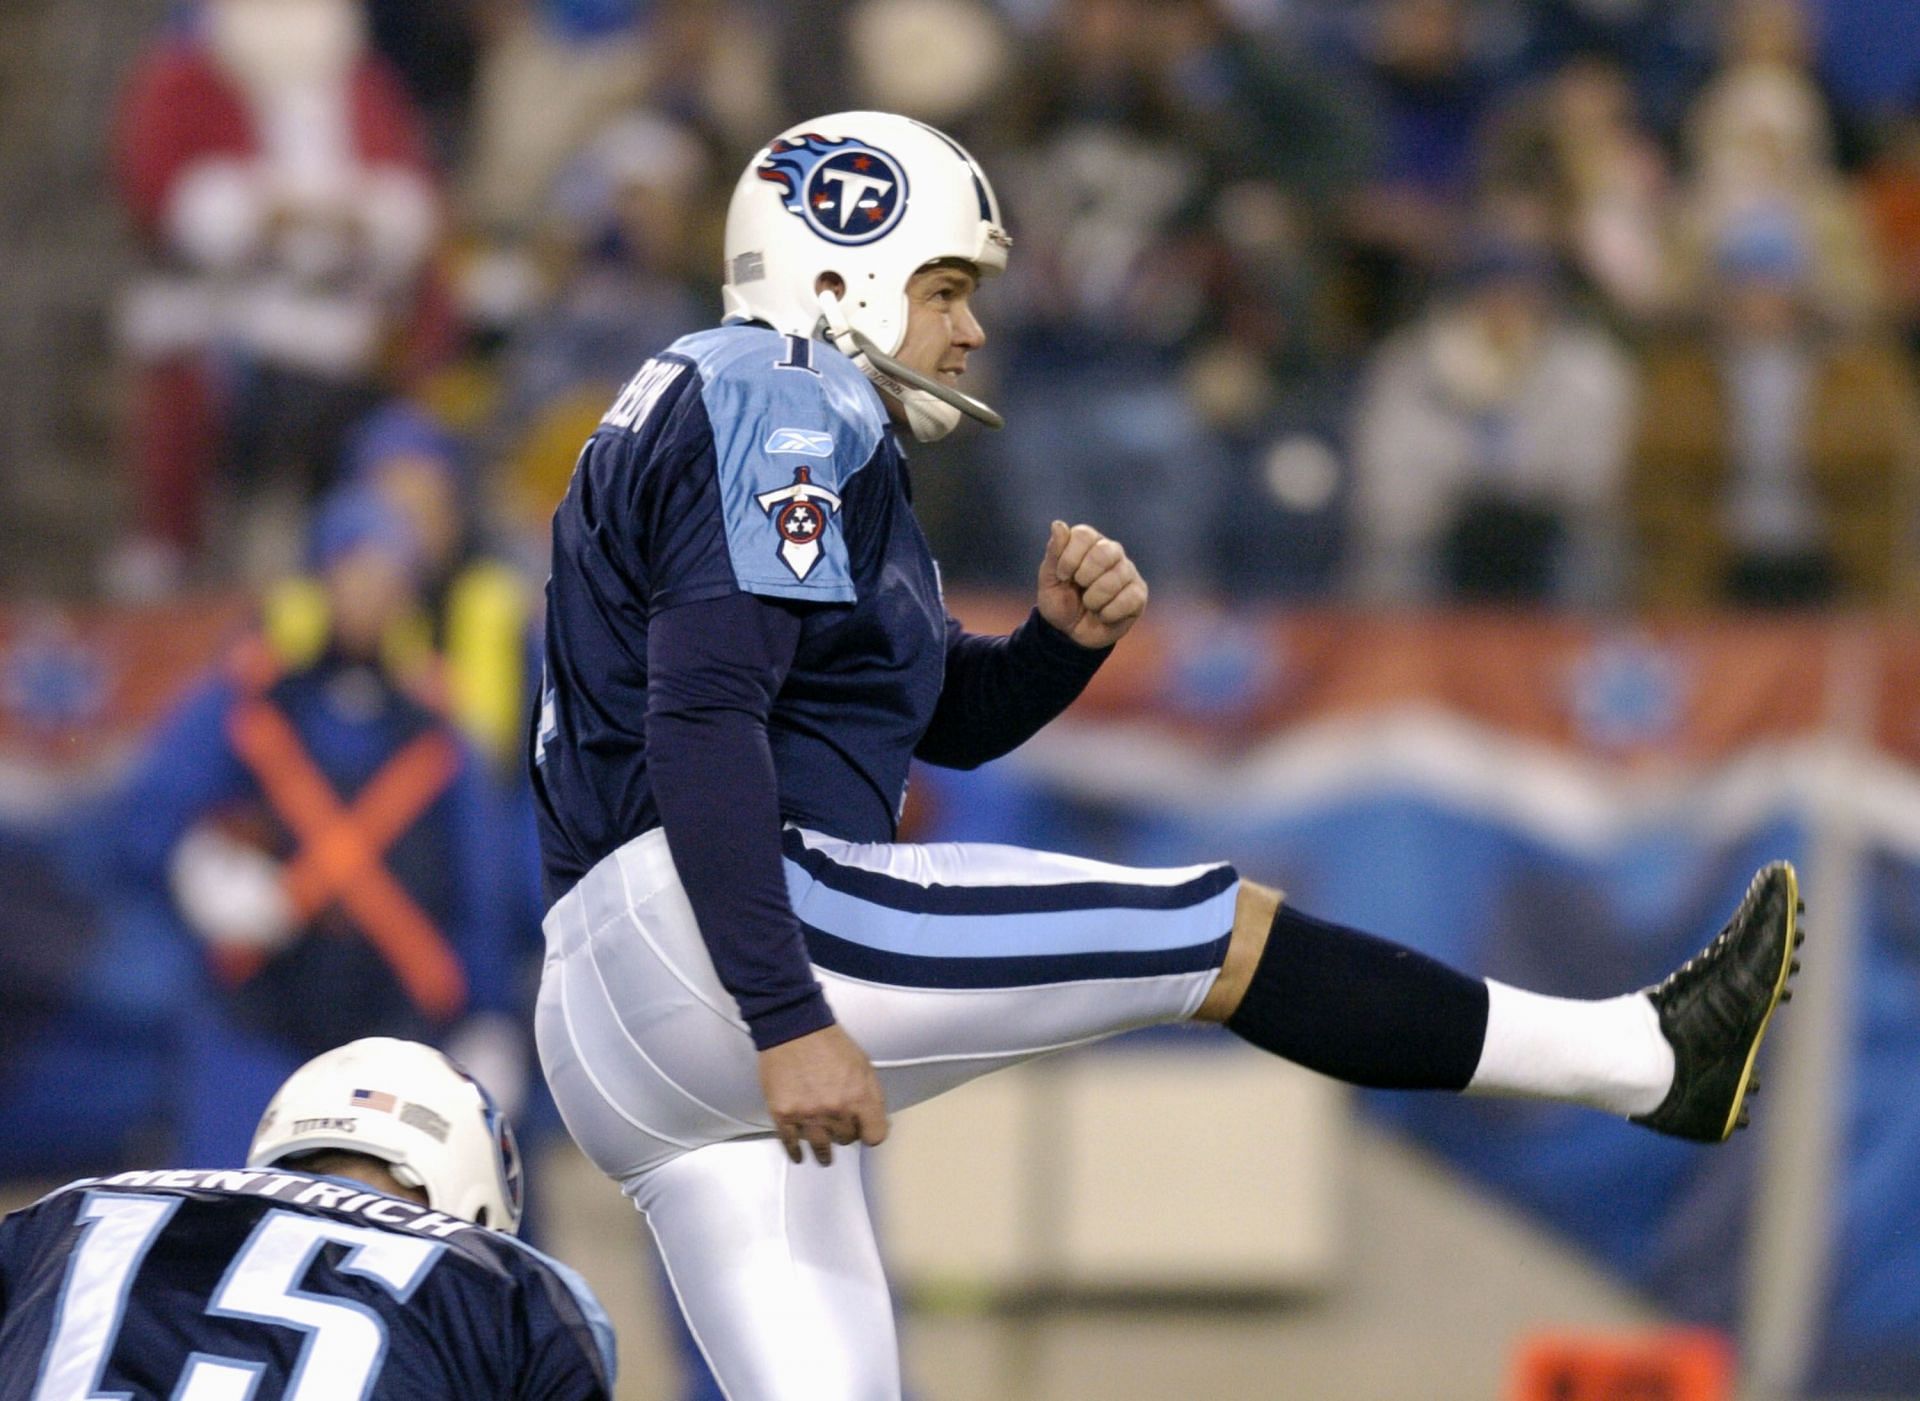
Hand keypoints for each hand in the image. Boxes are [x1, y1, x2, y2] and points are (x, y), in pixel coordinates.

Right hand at [757, 1023, 888, 1165]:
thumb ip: (870, 1095)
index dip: (871, 1134)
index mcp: (860, 1097)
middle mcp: (836, 1111)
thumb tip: (872, 1119)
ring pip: (821, 1148)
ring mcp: (808, 1116)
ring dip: (824, 1153)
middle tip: (839, 1127)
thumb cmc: (829, 1042)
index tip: (866, 1133)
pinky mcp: (784, 1115)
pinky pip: (791, 1144)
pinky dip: (796, 1152)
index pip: (875, 1136)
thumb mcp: (863, 1065)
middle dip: (845, 1133)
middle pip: (846, 1140)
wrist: (793, 1028)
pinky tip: (799, 1155)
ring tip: (825, 1158)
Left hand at [1037, 521, 1148, 648]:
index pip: (1083, 535)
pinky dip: (1108, 613)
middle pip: (1104, 552)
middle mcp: (1112, 552)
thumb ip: (1054, 553)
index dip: (1069, 558)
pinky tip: (1103, 614)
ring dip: (1094, 599)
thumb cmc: (1060, 602)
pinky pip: (1129, 599)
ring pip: (1115, 578)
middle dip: (1084, 576)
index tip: (1062, 576)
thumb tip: (1058, 524)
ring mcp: (1128, 572)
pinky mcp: (1138, 594)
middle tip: (1079, 588)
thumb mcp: (1049, 580)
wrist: (1070, 634)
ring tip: (1090, 605)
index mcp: (1089, 542)